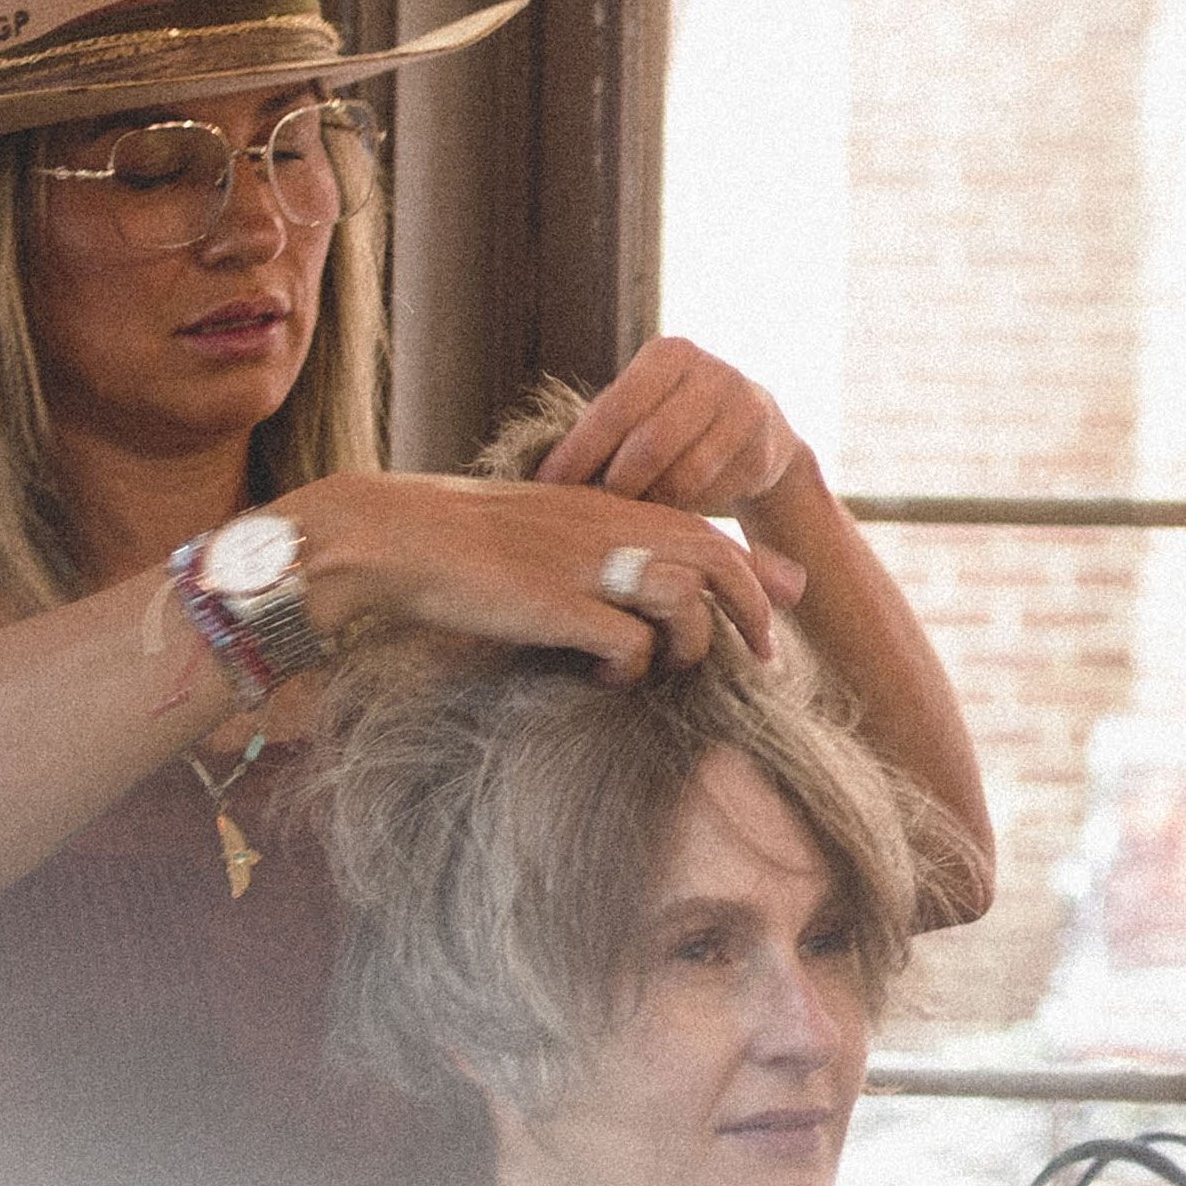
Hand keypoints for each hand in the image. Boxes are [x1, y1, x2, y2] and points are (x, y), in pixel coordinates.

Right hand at [278, 471, 794, 683]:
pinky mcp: (558, 604)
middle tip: (766, 659)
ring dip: (690, 648)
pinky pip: (629, 646)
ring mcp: (586, 564)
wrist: (394, 535)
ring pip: (686, 603)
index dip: (760, 568)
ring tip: (666, 670)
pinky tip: (604, 679)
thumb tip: (649, 577)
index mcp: (610, 506)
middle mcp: (609, 527)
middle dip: (756, 613)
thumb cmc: (463, 539)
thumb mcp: (546, 524)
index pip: (711, 531)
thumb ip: (601, 540)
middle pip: (720, 563)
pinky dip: (630, 671)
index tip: (790, 599)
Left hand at [542, 338, 812, 521]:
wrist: (759, 435)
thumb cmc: (678, 427)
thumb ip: (603, 429)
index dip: (578, 452)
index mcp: (669, 354)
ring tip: (628, 521)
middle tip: (591, 513)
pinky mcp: (765, 448)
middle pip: (650, 444)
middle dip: (616, 486)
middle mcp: (711, 371)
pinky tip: (669, 518)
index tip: (546, 488)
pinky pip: (714, 493)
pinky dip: (686, 510)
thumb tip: (535, 474)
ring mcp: (745, 407)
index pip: (614, 408)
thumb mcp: (643, 412)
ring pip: (685, 474)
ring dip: (650, 504)